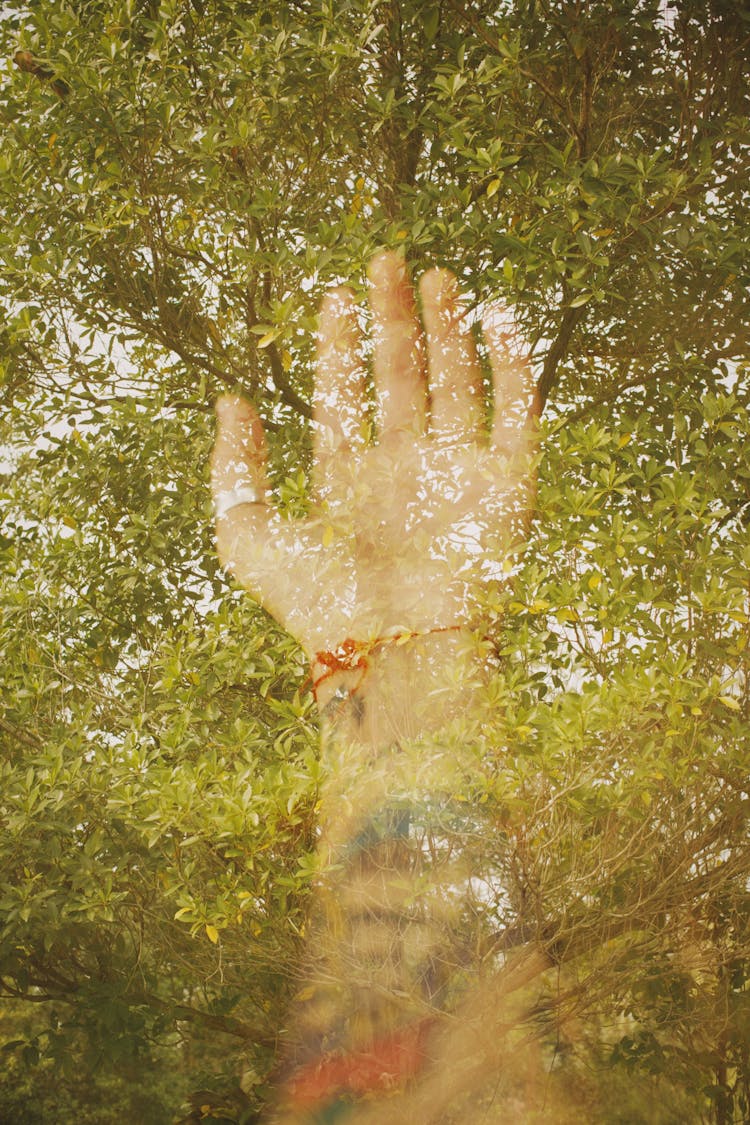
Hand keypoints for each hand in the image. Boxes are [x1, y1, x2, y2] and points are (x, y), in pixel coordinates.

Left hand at [211, 251, 533, 672]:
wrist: (395, 654)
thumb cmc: (318, 606)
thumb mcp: (246, 535)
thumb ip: (233, 467)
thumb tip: (230, 399)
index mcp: (345, 480)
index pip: (342, 397)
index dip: (337, 346)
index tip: (332, 295)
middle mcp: (401, 470)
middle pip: (398, 378)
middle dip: (392, 320)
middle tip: (386, 262)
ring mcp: (455, 474)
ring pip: (455, 384)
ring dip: (448, 330)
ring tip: (437, 277)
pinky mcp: (507, 485)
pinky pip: (516, 413)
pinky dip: (513, 366)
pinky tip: (498, 320)